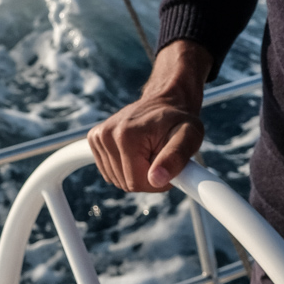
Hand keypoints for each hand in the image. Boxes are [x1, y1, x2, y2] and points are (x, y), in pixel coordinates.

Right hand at [88, 40, 212, 191]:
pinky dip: (125, 168)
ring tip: (150, 151)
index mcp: (126, 135)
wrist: (165, 100)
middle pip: (125, 183)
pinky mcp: (95, 139)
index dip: (157, 182)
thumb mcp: (189, 136)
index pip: (136, 183)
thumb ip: (176, 157)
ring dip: (137, 173)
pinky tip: (137, 151)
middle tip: (160, 156)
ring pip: (117, 179)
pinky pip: (109, 172)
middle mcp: (106, 135)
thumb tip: (157, 179)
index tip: (168, 165)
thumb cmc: (179, 120)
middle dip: (147, 176)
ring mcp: (98, 137)